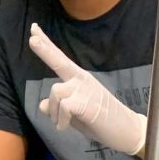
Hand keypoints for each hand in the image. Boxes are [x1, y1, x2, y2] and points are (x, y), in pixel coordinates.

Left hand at [29, 23, 146, 155]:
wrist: (126, 131)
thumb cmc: (99, 120)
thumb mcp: (74, 113)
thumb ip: (58, 106)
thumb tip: (42, 105)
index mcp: (78, 78)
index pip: (59, 58)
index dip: (46, 44)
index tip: (33, 29)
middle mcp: (80, 79)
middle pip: (59, 61)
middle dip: (44, 50)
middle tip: (32, 38)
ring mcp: (84, 89)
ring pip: (54, 94)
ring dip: (54, 113)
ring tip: (63, 123)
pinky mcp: (86, 102)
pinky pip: (63, 108)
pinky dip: (60, 121)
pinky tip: (65, 127)